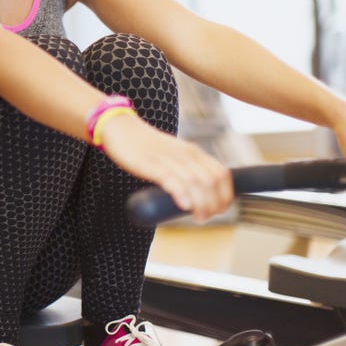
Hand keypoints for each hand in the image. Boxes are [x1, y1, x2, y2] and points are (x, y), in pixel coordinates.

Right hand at [99, 114, 233, 222]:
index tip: (218, 210)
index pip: (221, 174)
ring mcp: (167, 158)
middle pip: (211, 181)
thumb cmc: (146, 147)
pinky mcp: (149, 163)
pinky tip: (184, 205)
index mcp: (193, 152)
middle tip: (205, 217)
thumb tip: (197, 198)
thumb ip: (186, 171)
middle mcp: (185, 154)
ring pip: (195, 182)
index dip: (225, 196)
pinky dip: (181, 193)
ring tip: (198, 218)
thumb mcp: (173, 156)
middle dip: (214, 204)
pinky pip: (170, 178)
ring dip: (201, 204)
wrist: (120, 128)